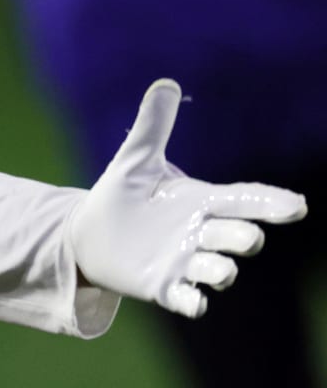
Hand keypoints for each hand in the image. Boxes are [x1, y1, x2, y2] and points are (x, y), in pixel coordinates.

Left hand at [70, 79, 307, 316]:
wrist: (91, 233)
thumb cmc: (123, 194)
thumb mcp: (135, 159)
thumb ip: (153, 126)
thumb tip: (166, 83)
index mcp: (201, 201)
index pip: (244, 200)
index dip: (271, 204)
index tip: (297, 206)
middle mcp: (201, 234)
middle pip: (239, 236)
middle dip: (245, 236)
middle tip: (247, 235)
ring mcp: (185, 263)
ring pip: (220, 271)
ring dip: (224, 271)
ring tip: (223, 271)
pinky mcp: (163, 287)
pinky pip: (187, 300)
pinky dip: (193, 302)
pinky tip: (196, 304)